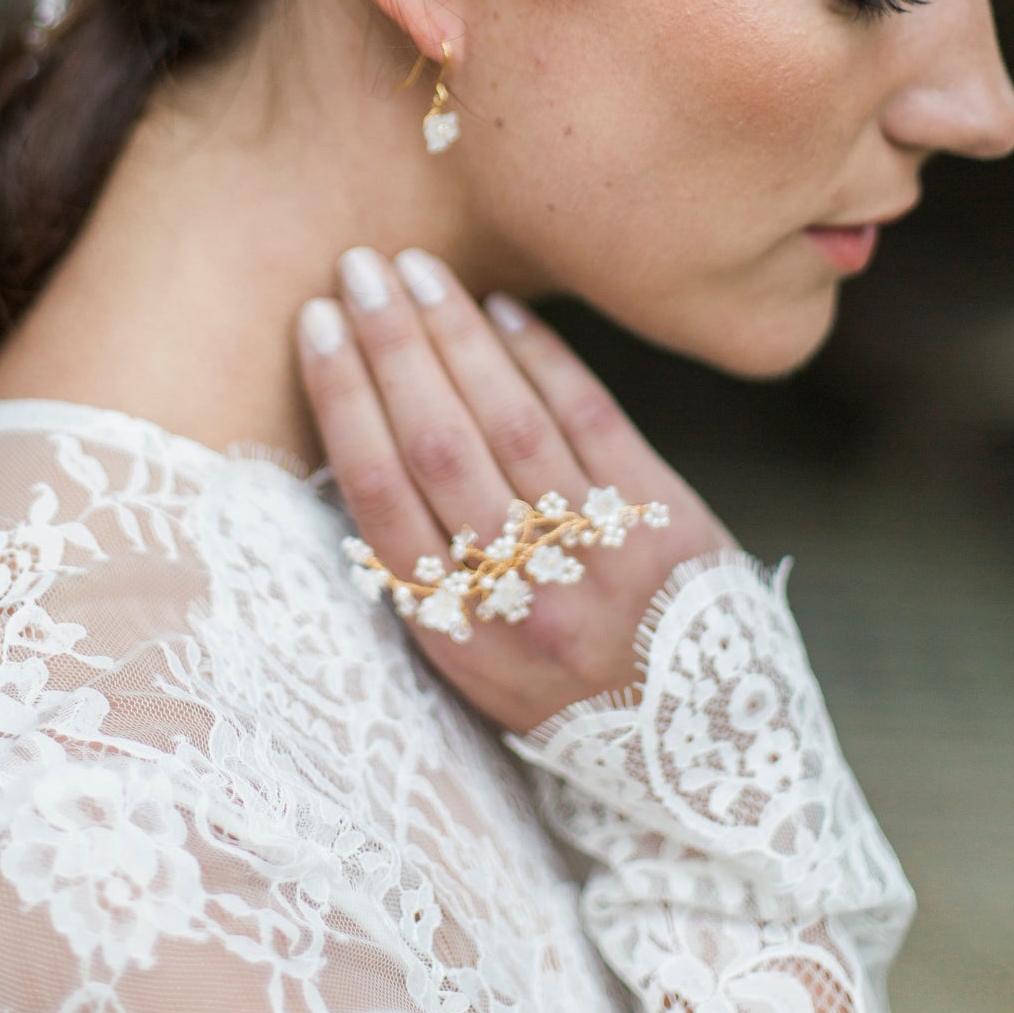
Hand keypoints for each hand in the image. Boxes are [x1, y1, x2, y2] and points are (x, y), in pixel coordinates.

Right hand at [296, 248, 733, 733]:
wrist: (698, 743)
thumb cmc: (564, 685)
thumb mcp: (474, 661)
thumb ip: (420, 570)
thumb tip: (358, 440)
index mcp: (455, 634)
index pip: (380, 496)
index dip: (343, 401)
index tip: (315, 327)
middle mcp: (521, 595)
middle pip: (437, 446)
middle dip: (390, 345)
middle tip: (360, 269)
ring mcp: (595, 555)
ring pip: (509, 421)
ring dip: (456, 334)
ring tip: (419, 270)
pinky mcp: (662, 520)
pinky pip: (589, 420)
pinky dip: (541, 357)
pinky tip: (502, 309)